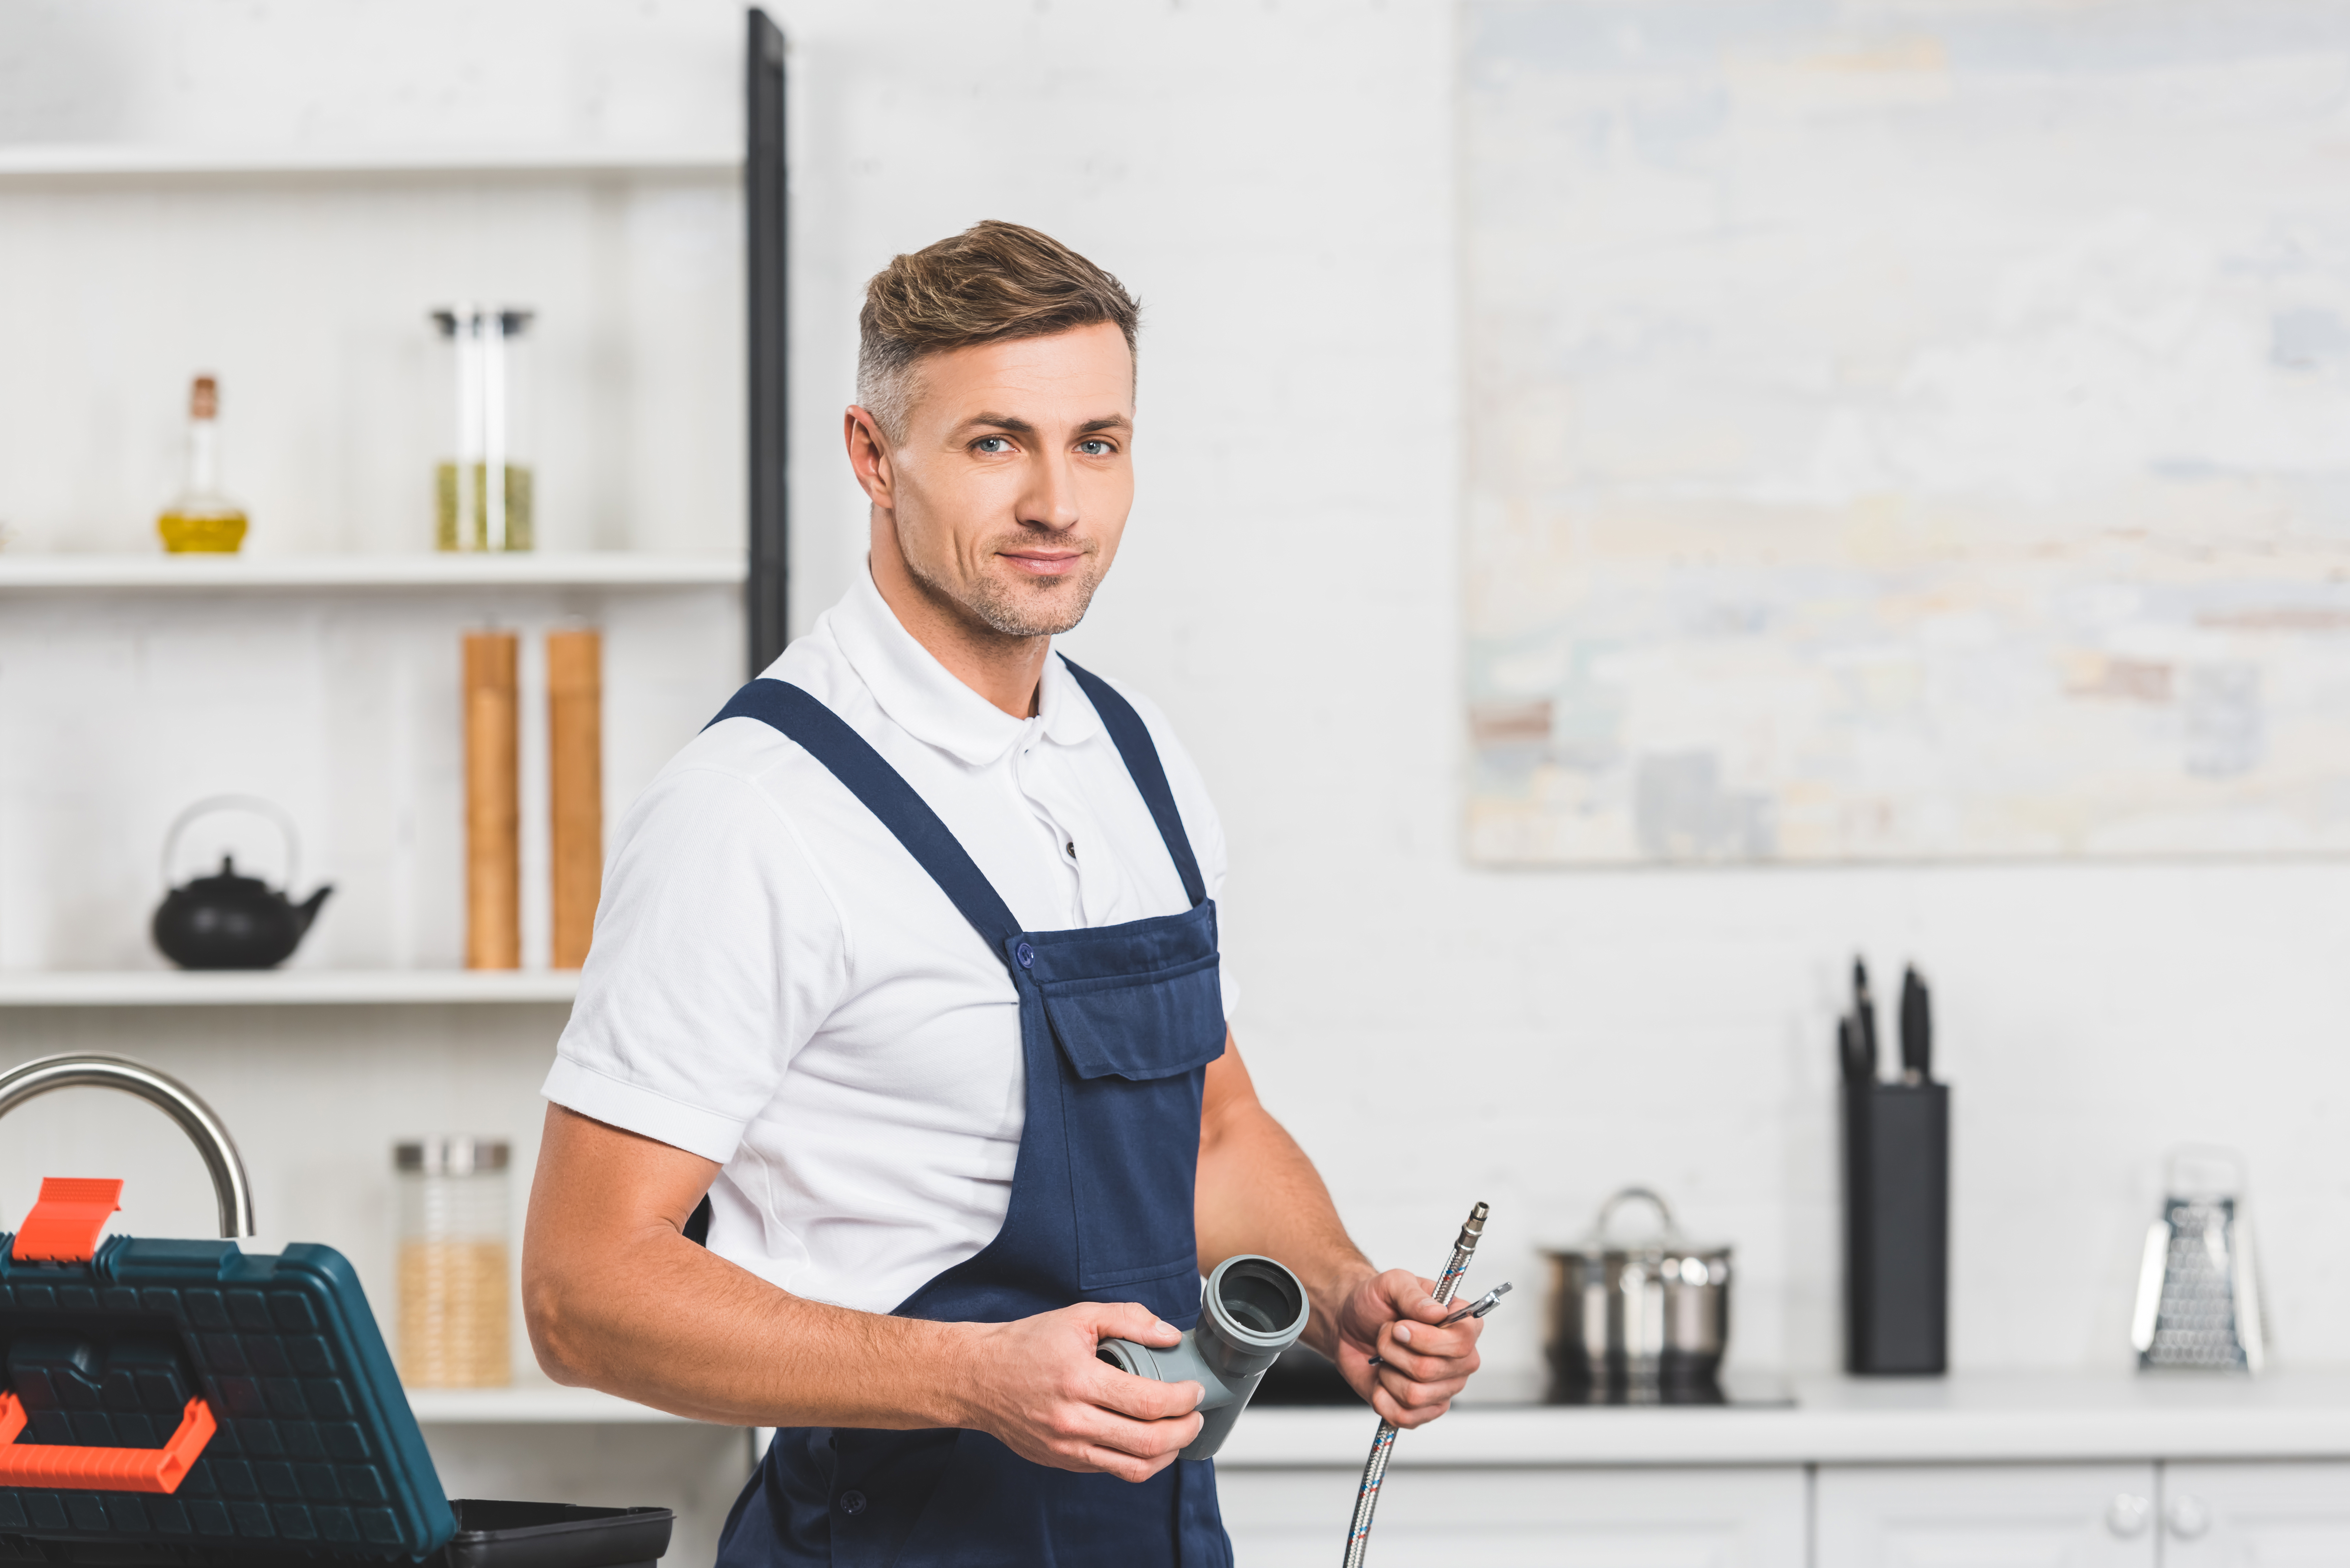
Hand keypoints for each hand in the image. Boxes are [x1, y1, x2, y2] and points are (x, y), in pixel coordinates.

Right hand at [957, 1303, 1205, 1482]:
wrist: (978, 1378)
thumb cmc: (1027, 1344)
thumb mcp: (1078, 1316)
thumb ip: (1128, 1319)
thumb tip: (1169, 1336)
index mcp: (1080, 1380)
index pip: (1148, 1402)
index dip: (1183, 1399)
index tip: (1195, 1390)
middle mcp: (1073, 1420)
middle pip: (1147, 1442)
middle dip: (1185, 1431)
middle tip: (1196, 1416)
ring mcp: (1066, 1447)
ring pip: (1133, 1467)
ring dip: (1168, 1454)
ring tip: (1180, 1435)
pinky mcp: (1061, 1461)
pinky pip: (1110, 1470)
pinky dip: (1138, 1461)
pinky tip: (1148, 1443)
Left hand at [1330, 1268, 1483, 1427]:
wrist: (1350, 1326)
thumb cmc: (1376, 1303)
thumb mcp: (1391, 1284)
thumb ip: (1413, 1294)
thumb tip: (1436, 1312)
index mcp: (1462, 1325)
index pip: (1462, 1343)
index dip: (1426, 1339)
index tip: (1399, 1326)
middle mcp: (1459, 1360)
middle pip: (1432, 1370)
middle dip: (1395, 1351)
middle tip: (1386, 1335)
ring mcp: (1443, 1388)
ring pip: (1415, 1395)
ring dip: (1387, 1373)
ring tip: (1384, 1357)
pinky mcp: (1423, 1410)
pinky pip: (1405, 1416)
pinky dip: (1382, 1398)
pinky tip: (1381, 1381)